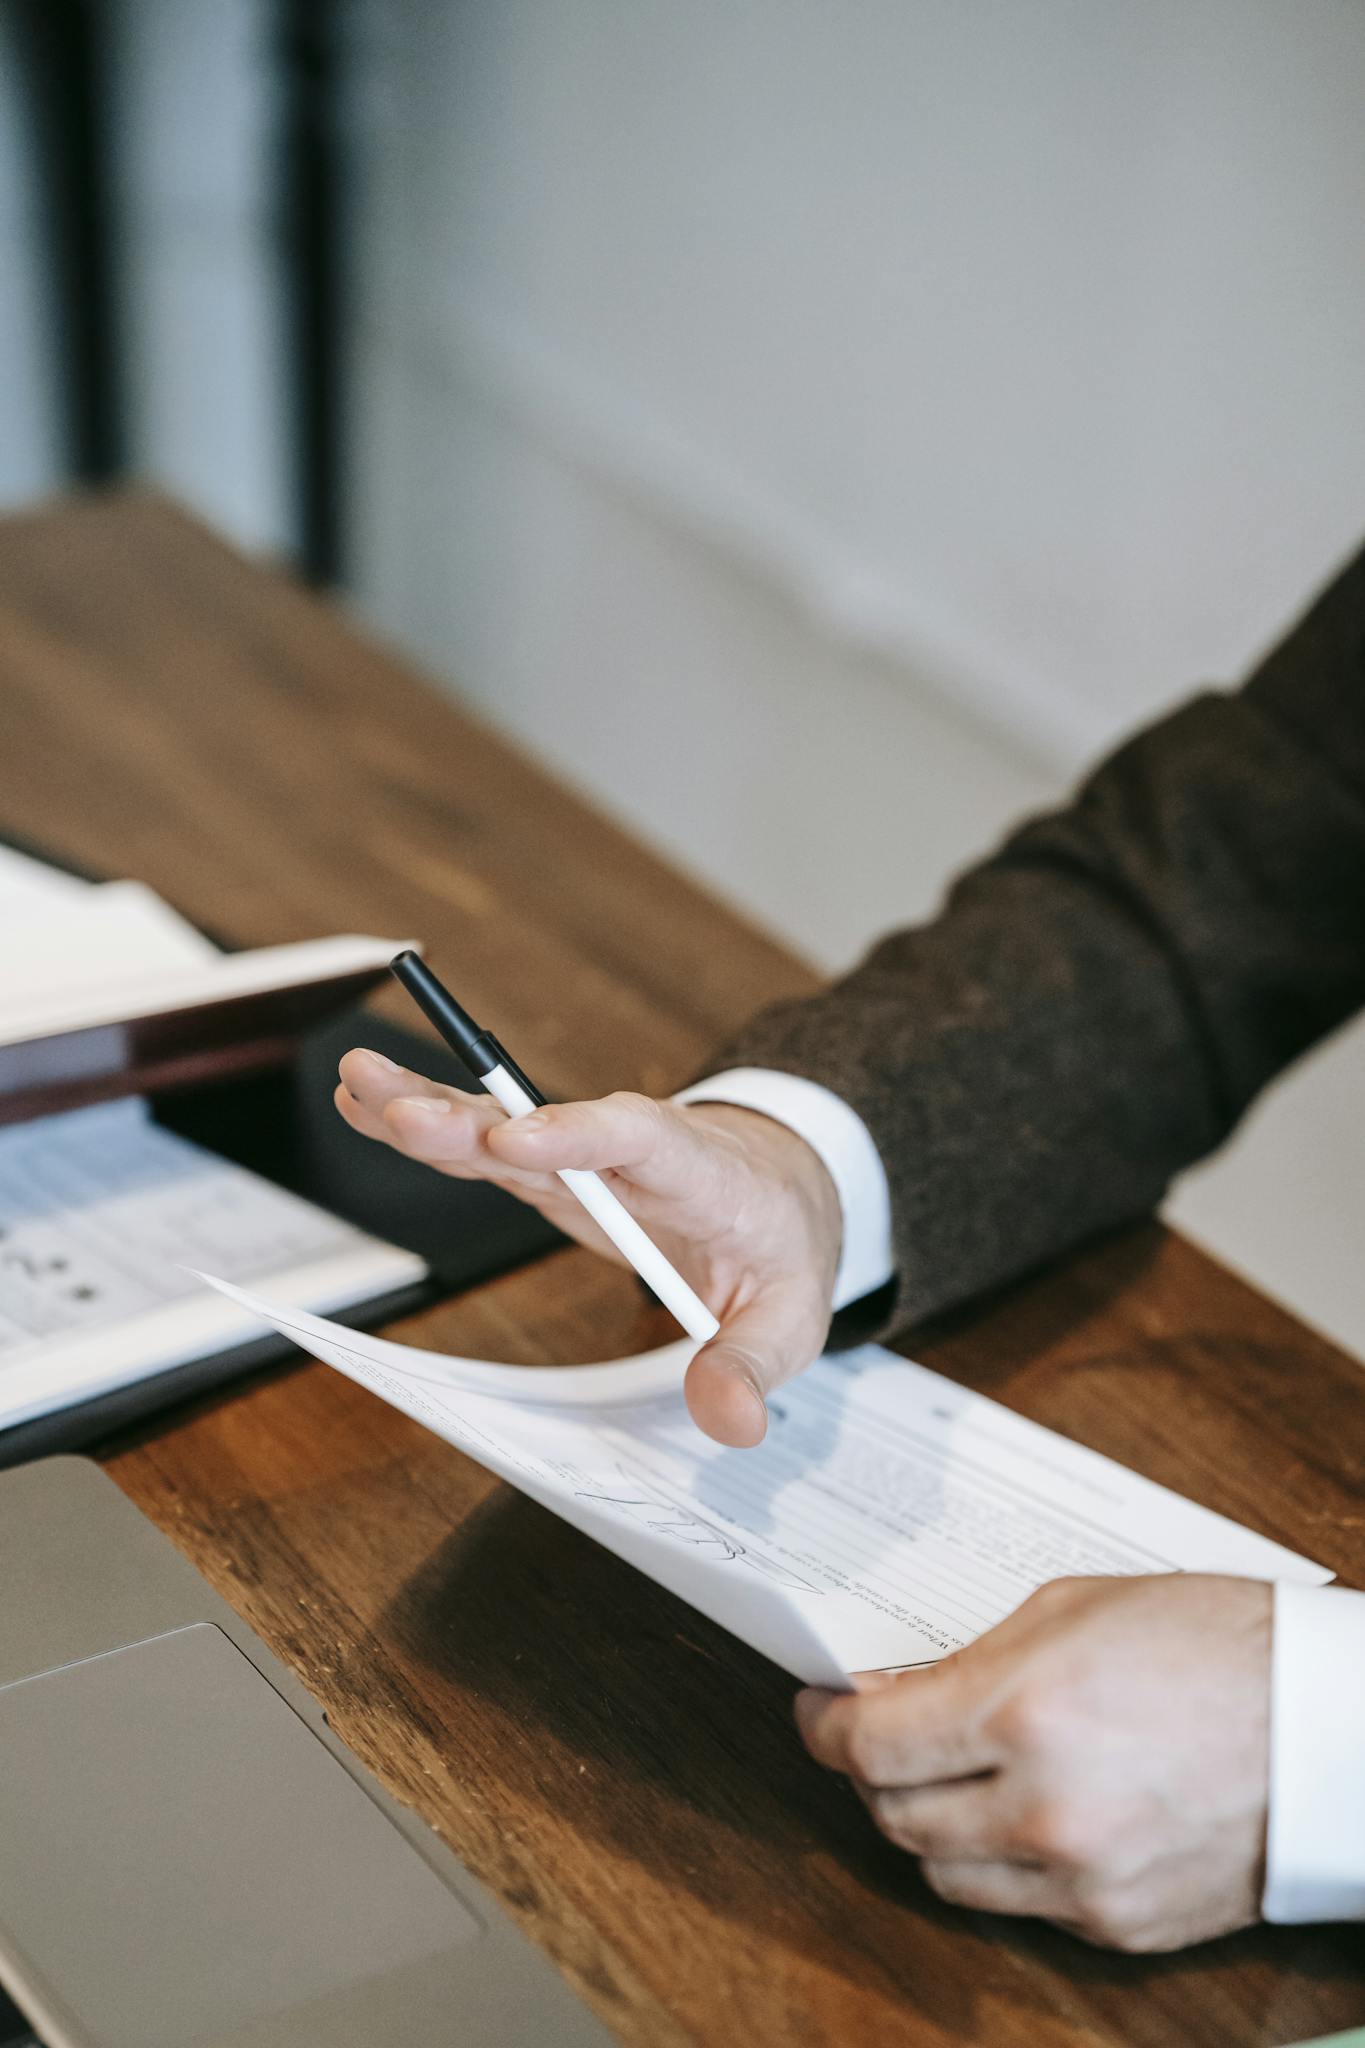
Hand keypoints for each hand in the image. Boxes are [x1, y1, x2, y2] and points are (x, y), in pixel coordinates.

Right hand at [335, 1049, 842, 1445]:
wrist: (779, 1190)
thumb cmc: (781, 1246)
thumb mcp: (794, 1315)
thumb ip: (755, 1364)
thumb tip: (728, 1420)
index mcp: (704, 1173)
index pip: (645, 1141)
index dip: (580, 1135)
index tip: (518, 1139)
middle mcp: (633, 1149)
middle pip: (552, 1127)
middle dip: (476, 1120)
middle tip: (405, 1111)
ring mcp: (584, 1156)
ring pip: (504, 1128)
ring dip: (432, 1108)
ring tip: (359, 1084)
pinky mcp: (551, 1170)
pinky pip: (486, 1149)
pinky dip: (430, 1131)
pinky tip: (368, 1109)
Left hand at [796, 1574, 1273, 1951]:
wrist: (1331, 1726)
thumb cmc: (1215, 1644)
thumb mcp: (1073, 1610)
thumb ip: (973, 1659)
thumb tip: (897, 1695)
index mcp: (1025, 1713)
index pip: (872, 1747)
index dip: (826, 1729)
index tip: (818, 1712)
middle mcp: (1045, 1812)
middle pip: (898, 1819)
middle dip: (873, 1774)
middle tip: (880, 1735)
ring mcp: (1085, 1883)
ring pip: (949, 1878)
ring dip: (931, 1827)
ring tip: (953, 1776)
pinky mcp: (1121, 1929)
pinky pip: (1024, 1907)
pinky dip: (1006, 1864)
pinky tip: (1028, 1814)